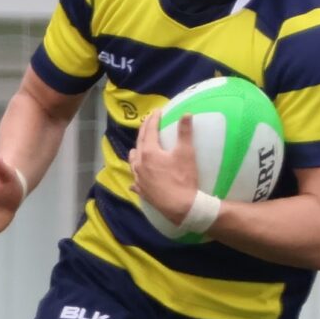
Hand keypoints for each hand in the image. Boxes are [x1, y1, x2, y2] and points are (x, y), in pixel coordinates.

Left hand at [130, 112, 201, 227]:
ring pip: (133, 162)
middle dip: (144, 131)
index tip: (157, 111)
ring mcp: (139, 179)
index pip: (149, 131)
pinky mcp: (142, 191)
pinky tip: (135, 180)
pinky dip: (136, 177)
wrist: (181, 207)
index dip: (153, 119)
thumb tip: (186, 114)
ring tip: (137, 149)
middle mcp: (140, 164)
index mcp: (149, 152)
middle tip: (148, 122)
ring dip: (136, 152)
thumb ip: (185, 132)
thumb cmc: (183, 178)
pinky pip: (135, 181)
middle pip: (139, 143)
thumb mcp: (186, 153)